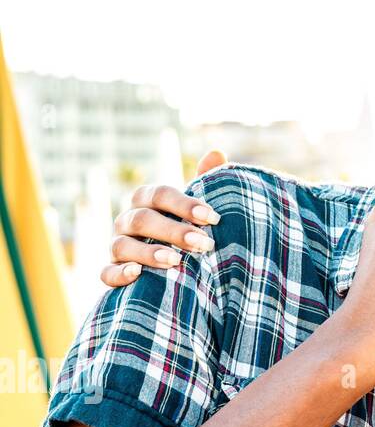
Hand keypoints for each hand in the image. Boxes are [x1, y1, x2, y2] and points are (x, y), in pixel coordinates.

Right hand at [100, 150, 228, 286]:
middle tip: (204, 244)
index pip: (159, 194)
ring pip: (122, 246)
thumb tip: (217, 152)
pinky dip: (120, 273)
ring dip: (148, 252)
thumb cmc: (189, 229)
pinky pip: (106, 273)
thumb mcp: (198, 209)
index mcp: (146, 201)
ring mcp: (116, 247)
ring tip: (176, 260)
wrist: (179, 268)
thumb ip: (206, 183)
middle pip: (143, 220)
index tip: (213, 218)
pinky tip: (138, 274)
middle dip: (174, 231)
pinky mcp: (111, 272)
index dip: (185, 204)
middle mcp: (127, 220)